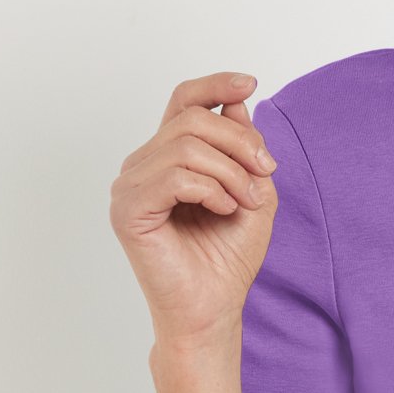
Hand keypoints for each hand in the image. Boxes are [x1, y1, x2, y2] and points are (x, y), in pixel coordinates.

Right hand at [111, 70, 277, 346]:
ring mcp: (130, 186)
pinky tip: (224, 211)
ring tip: (245, 202)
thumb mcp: (254, 193)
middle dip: (240, 142)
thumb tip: (237, 103)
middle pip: (193, 119)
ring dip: (231, 172)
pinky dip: (211, 190)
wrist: (213, 308)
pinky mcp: (128, 210)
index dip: (215, 85)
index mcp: (168, 158)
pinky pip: (175, 176)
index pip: (184, 102)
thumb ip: (245, 150)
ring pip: (187, 146)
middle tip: (265, 175)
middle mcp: (143, 166)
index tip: (250, 84)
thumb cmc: (227, 258)